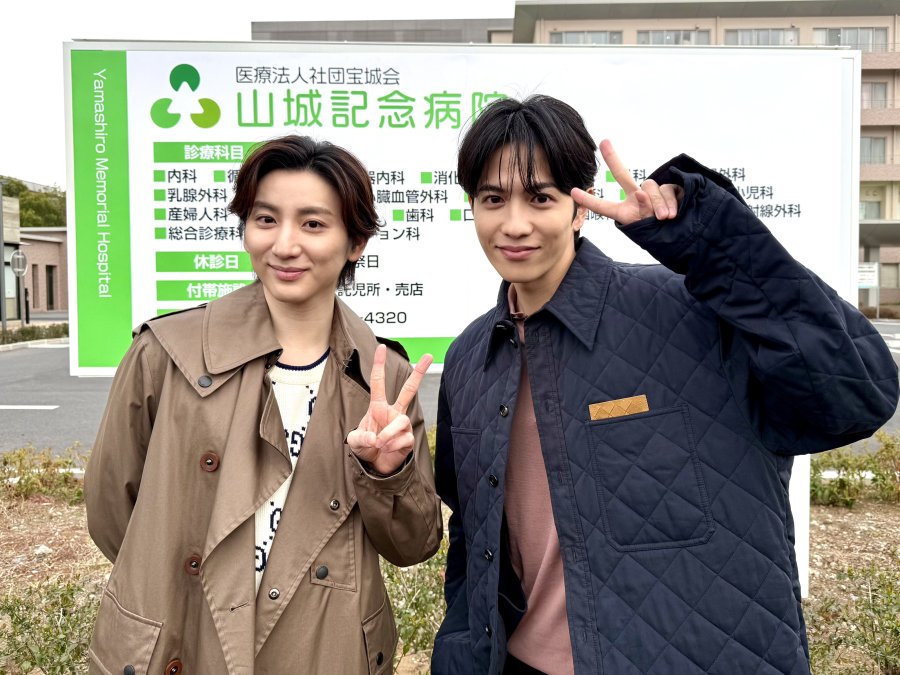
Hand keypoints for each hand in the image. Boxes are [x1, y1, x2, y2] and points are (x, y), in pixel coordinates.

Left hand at [347, 345, 432, 475]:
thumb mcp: (355, 442)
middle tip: (430, 355)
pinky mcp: (409, 438)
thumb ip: (360, 437)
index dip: (379, 365)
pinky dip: (392, 446)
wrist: (376, 465)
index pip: (378, 382)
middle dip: (419, 372)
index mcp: (378, 407)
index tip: (381, 347)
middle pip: (409, 389)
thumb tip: (375, 437)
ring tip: (379, 443)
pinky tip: (388, 450)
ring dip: (388, 434)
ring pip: (401, 421)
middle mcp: (394, 412)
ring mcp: (403, 424)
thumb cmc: (366, 447)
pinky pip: (404, 438)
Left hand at [571, 139, 682, 225]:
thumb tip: (642, 192)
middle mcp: (637, 198)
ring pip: (649, 187)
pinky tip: (673, 214)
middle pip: (623, 175)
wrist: (684, 236)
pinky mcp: (671, 188)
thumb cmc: (660, 235)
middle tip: (604, 142)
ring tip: (662, 218)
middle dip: (613, 158)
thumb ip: (641, 209)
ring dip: (656, 204)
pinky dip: (669, 201)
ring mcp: (653, 192)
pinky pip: (667, 189)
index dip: (589, 201)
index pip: (605, 207)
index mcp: (625, 212)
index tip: (572, 192)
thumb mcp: (645, 229)